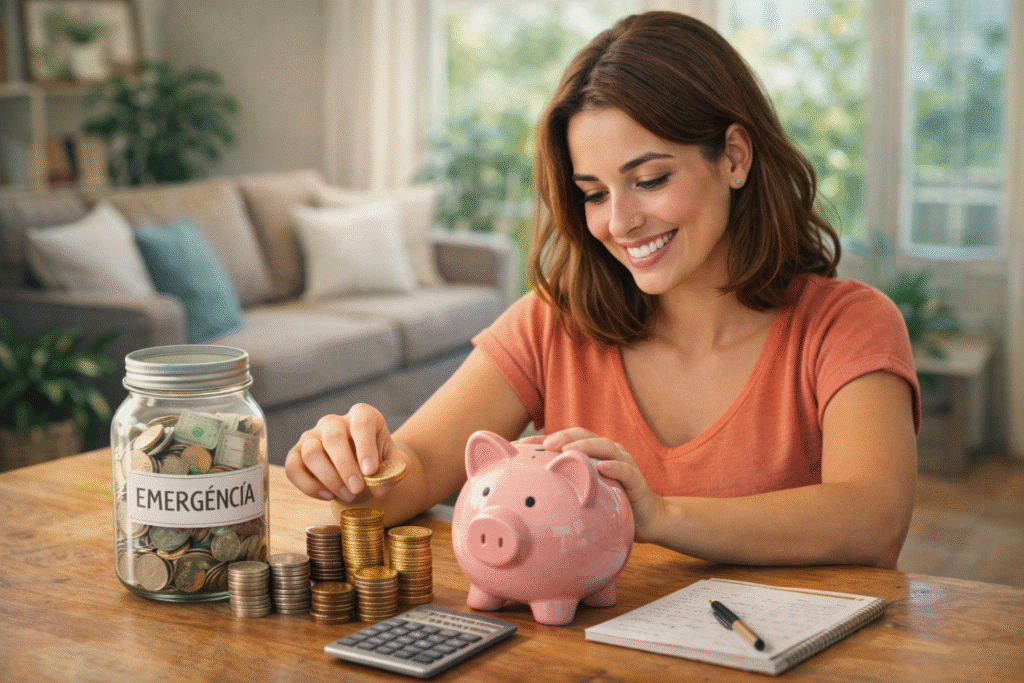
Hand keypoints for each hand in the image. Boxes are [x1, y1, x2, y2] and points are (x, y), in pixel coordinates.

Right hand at [285, 403, 405, 501]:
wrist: (363, 467)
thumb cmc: (378, 459)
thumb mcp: (394, 460)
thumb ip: (395, 469)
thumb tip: (380, 488)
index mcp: (362, 415)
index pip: (361, 423)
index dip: (365, 447)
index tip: (371, 471)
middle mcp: (334, 422)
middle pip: (333, 437)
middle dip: (345, 466)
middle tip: (359, 489)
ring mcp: (312, 436)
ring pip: (311, 452)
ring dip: (329, 478)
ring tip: (348, 495)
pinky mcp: (296, 453)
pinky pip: (293, 468)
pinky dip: (308, 486)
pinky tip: (328, 496)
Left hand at [532, 428, 664, 543]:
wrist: (647, 519)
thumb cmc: (610, 504)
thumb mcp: (582, 494)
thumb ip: (562, 488)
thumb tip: (527, 495)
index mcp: (591, 454)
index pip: (564, 440)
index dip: (542, 440)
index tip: (518, 446)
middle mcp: (606, 453)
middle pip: (584, 436)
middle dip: (564, 436)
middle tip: (546, 444)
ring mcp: (623, 463)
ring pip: (605, 447)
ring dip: (587, 446)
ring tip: (568, 449)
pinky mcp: (636, 479)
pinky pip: (626, 470)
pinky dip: (615, 467)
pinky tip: (602, 468)